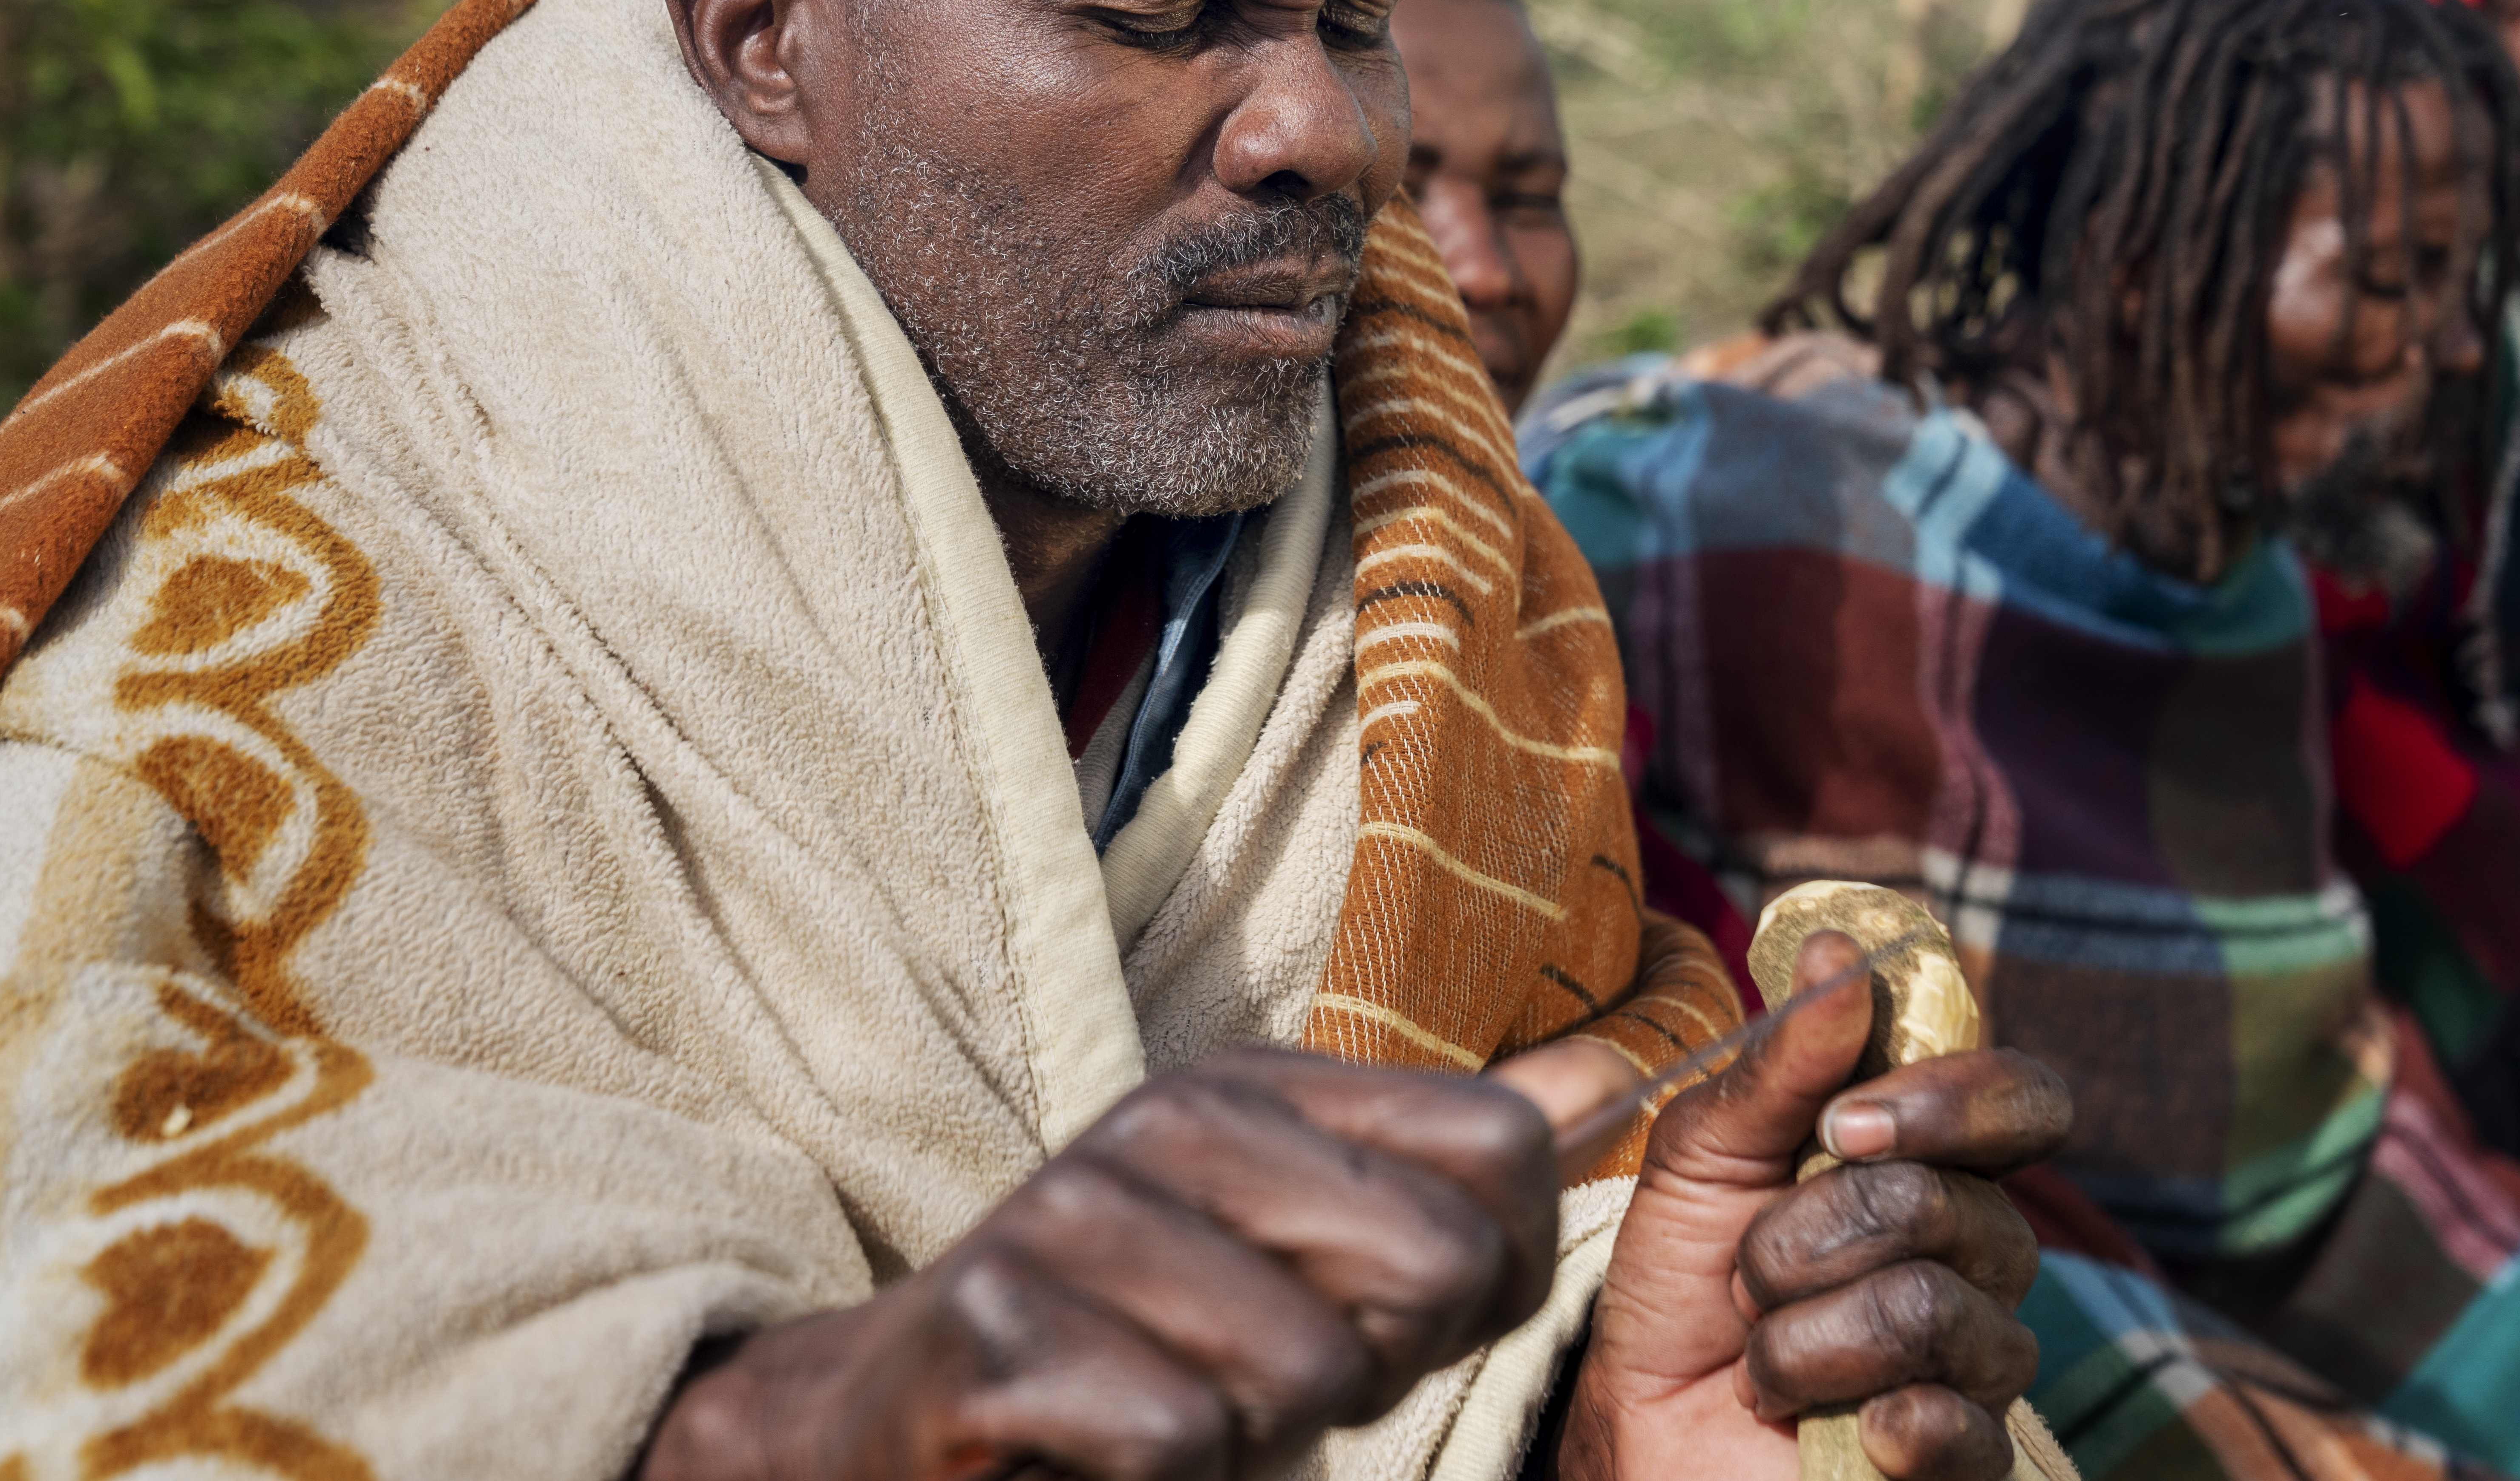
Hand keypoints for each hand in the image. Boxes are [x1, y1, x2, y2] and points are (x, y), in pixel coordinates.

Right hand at [638, 1049, 1555, 1480]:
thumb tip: (1624, 1079)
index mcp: (1259, 1084)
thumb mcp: (1312, 1248)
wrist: (895, 1424)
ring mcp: (1074, 1214)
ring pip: (1313, 1371)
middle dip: (1376, 1366)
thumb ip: (1458, 1170)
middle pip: (1432, 1268)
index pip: (1506, 1155)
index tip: (1386, 1315)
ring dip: (1258, 1436)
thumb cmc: (1144, 1349)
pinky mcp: (998, 1332)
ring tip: (1174, 1408)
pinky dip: (1156, 1480)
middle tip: (1260, 1377)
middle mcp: (1171, 1118)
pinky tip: (1096, 1452)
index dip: (1489, 1280)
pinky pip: (1181, 1439)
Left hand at [1551, 933, 2071, 1480]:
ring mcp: (1982, 1356)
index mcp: (1931, 1160)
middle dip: (1810, 1236)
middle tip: (1748, 1273)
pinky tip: (1838, 1427)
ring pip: (1933, 1312)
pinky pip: (1957, 1427)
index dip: (1948, 1102)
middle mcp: (1979, 1251)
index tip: (1843, 1125)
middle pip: (1953, 1205)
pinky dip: (1871, 1421)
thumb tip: (1842, 953)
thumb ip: (1780, 1061)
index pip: (2023, 1099)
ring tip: (1761, 1358)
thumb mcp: (1703, 1153)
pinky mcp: (1969, 1456)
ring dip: (1804, 1336)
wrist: (1643, 1420)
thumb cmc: (1681, 1279)